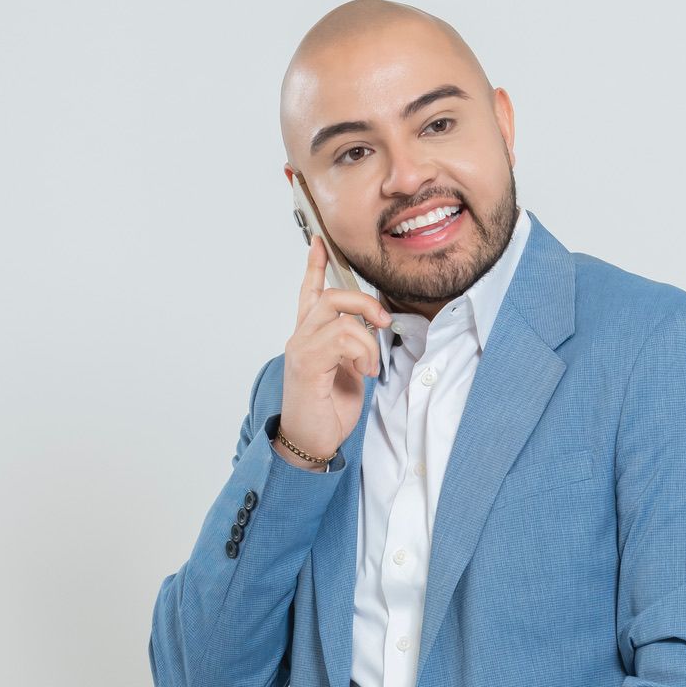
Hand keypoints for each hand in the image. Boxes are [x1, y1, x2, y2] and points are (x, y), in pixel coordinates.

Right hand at [277, 235, 392, 464]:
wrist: (310, 443)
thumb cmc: (326, 412)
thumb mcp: (349, 373)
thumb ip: (354, 347)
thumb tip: (372, 330)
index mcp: (310, 338)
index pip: (310, 294)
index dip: (315, 266)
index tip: (320, 243)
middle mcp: (301, 338)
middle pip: (332, 296)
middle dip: (365, 303)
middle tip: (384, 323)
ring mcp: (301, 349)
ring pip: (339, 314)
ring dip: (367, 340)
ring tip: (370, 366)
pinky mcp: (306, 363)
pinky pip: (342, 338)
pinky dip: (362, 353)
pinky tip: (363, 373)